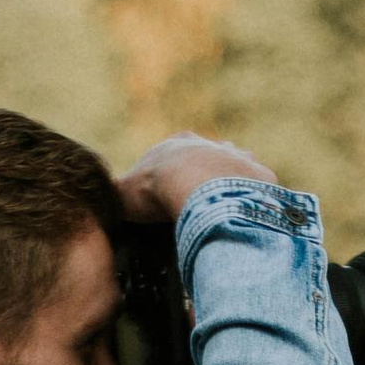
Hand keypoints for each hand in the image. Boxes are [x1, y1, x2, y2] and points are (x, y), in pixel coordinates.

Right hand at [116, 132, 274, 224]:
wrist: (195, 188)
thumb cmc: (156, 187)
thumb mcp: (124, 192)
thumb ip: (119, 196)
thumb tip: (103, 205)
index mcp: (180, 143)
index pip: (178, 156)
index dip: (175, 177)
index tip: (174, 197)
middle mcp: (212, 145)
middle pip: (211, 160)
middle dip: (209, 179)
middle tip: (204, 206)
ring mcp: (238, 158)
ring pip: (239, 170)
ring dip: (235, 187)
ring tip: (229, 212)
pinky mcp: (259, 177)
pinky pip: (260, 192)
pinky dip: (256, 204)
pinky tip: (249, 221)